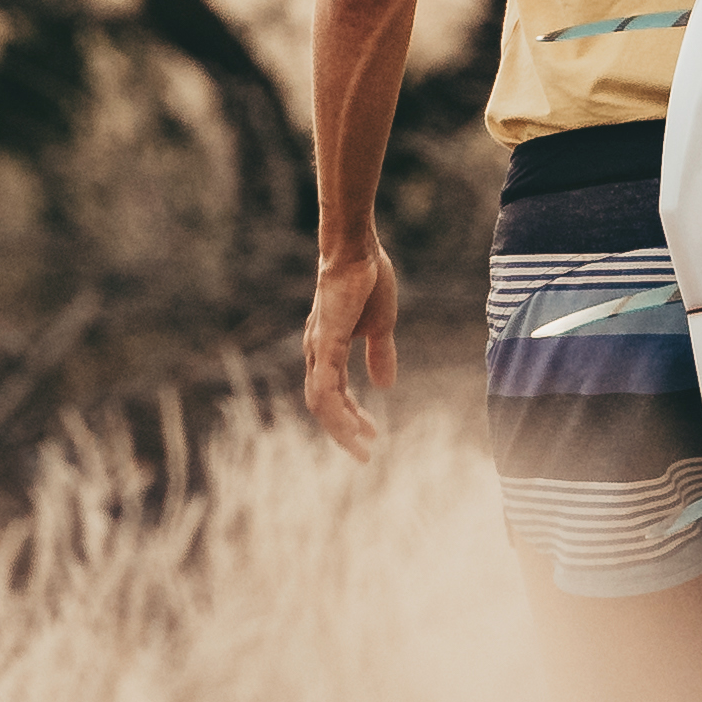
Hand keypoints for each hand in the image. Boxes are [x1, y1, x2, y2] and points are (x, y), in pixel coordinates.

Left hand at [302, 235, 401, 450]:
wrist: (357, 250)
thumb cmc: (368, 278)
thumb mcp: (380, 326)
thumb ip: (380, 355)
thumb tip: (386, 386)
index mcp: (327, 349)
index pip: (334, 393)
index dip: (351, 416)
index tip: (372, 434)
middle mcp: (316, 353)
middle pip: (323, 405)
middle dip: (343, 430)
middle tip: (365, 451)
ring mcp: (318, 350)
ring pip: (321, 403)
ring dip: (340, 429)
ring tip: (361, 447)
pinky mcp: (325, 345)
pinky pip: (325, 388)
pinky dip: (337, 411)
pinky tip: (352, 427)